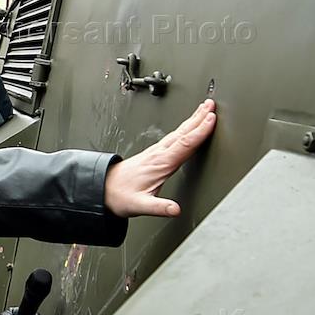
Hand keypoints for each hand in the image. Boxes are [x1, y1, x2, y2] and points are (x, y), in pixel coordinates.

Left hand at [104, 99, 215, 217]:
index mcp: (160, 164)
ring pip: (178, 132)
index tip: (211, 119)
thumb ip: (159, 208)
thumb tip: (175, 210)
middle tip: (212, 104)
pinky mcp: (153, 153)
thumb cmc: (120, 196)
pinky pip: (173, 136)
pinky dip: (184, 128)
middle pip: (183, 132)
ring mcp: (155, 152)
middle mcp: (158, 154)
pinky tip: (187, 127)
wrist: (103, 188)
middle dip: (199, 118)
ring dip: (192, 120)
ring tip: (204, 109)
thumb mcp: (139, 205)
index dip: (200, 131)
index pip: (184, 144)